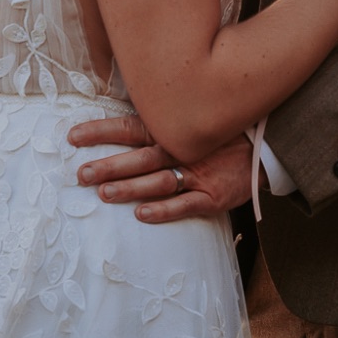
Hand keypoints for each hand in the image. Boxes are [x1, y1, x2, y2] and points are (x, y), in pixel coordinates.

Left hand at [68, 115, 253, 223]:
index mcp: (171, 131)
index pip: (130, 128)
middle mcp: (181, 150)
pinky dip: (164, 210)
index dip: (101, 132)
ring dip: (130, 187)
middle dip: (109, 166)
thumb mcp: (188, 123)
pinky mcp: (213, 197)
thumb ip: (156, 125)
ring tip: (104, 194)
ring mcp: (197, 174)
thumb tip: (115, 123)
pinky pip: (185, 204)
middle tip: (81, 174)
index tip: (72, 137)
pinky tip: (142, 214)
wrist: (265, 150)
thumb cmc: (217, 136)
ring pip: (158, 181)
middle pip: (139, 157)